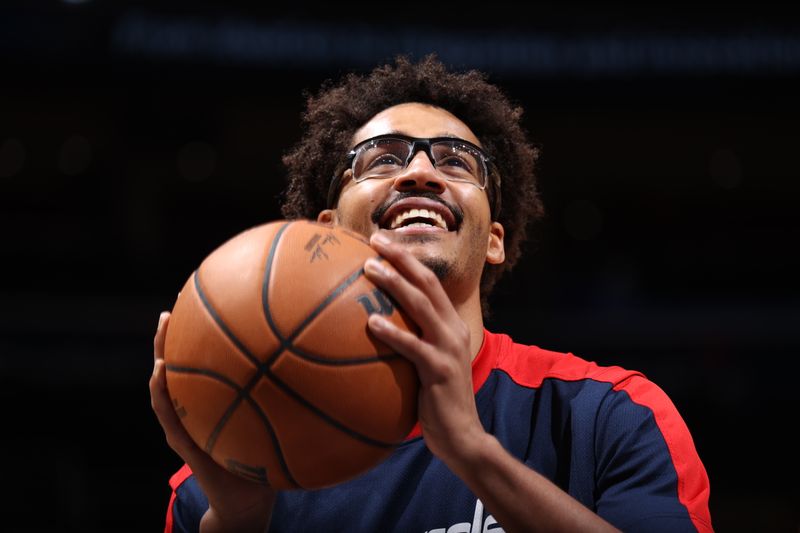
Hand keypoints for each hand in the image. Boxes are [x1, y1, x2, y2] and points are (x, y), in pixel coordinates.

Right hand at [150, 312, 274, 531]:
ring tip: (161, 342)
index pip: (199, 361)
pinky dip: (163, 399)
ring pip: (164, 392)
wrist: (247, 498)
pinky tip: (162, 378)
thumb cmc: (263, 455)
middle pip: (177, 369)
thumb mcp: (274, 417)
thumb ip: (281, 391)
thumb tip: (312, 355)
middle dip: (170, 341)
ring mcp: (185, 427)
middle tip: (170, 314)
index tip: (198, 302)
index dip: (195, 333)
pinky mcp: (185, 447)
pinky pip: (171, 421)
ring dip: (159, 366)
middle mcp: (194, 409)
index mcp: (211, 398)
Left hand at [363, 234, 486, 463]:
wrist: (462, 437)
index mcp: (451, 325)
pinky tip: (371, 323)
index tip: (382, 242)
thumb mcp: (426, 365)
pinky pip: (412, 346)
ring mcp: (449, 348)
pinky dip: (392, 332)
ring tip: (369, 269)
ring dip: (395, 284)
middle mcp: (453, 330)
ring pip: (421, 306)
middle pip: (427, 283)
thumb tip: (372, 329)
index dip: (408, 259)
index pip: (430, 283)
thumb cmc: (437, 402)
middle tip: (374, 241)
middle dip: (401, 258)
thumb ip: (409, 344)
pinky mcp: (440, 370)